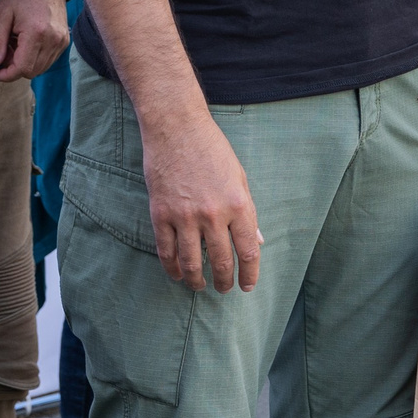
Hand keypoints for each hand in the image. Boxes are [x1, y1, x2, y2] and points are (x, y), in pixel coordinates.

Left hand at [0, 0, 70, 81]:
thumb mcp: (1, 14)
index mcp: (36, 33)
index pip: (22, 68)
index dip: (7, 75)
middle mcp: (52, 40)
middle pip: (32, 72)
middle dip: (15, 69)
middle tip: (4, 54)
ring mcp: (61, 41)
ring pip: (41, 68)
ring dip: (26, 64)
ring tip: (15, 47)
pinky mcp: (64, 40)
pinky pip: (49, 60)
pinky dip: (36, 59)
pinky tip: (27, 45)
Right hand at [145, 112, 260, 292]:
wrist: (177, 128)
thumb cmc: (212, 150)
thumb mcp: (239, 178)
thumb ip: (247, 212)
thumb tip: (255, 242)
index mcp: (238, 205)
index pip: (248, 252)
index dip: (249, 274)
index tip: (247, 286)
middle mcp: (213, 215)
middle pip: (221, 262)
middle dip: (224, 281)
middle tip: (225, 289)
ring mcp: (185, 216)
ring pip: (192, 262)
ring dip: (197, 280)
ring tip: (200, 286)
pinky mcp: (161, 214)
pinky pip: (166, 250)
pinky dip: (172, 268)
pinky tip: (177, 275)